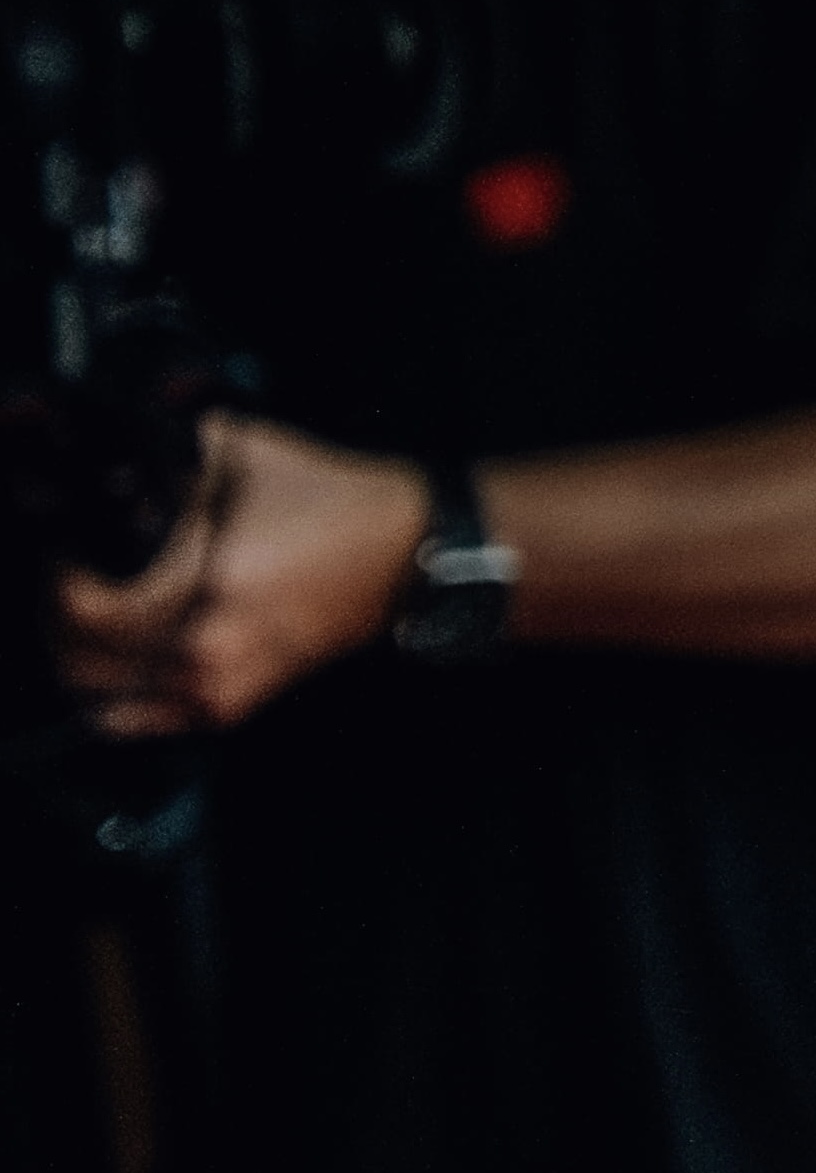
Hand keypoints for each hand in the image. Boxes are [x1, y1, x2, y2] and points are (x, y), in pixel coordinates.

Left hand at [47, 415, 432, 736]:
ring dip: (76, 657)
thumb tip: (98, 450)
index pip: (81, 607)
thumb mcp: (236, 453)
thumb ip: (159, 453)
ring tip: (85, 616)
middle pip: (77, 658)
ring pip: (99, 698)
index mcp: (206, 585)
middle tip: (66, 576)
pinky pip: (142, 722)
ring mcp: (218, 686)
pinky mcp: (233, 703)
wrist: (403, 556)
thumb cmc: (331, 504)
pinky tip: (113, 659)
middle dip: (56, 614)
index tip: (63, 544)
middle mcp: (206, 649)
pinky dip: (111, 698)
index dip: (56, 574)